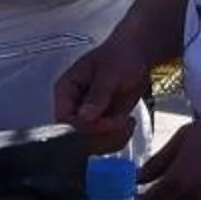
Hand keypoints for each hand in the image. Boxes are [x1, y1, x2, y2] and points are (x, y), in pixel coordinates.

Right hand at [52, 28, 158, 146]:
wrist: (136, 56)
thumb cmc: (120, 57)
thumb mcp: (110, 72)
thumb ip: (98, 94)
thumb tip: (85, 117)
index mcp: (65, 90)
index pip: (64, 119)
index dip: (85, 127)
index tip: (109, 122)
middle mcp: (71, 107)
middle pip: (76, 137)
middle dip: (101, 135)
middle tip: (123, 123)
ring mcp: (85, 118)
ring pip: (90, 144)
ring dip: (112, 138)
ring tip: (128, 122)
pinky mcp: (99, 125)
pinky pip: (104, 143)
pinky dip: (118, 139)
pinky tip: (129, 124)